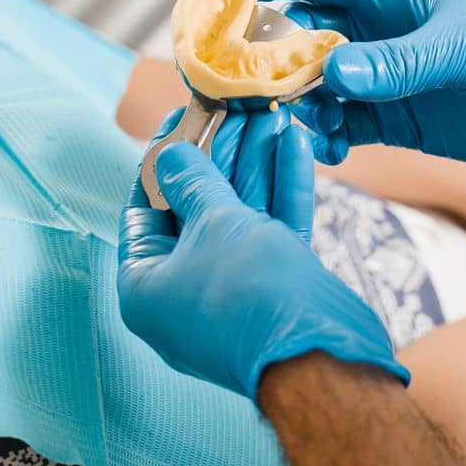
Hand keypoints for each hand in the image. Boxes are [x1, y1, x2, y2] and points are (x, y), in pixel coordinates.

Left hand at [118, 111, 409, 400]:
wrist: (322, 358)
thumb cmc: (249, 294)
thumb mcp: (213, 222)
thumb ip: (193, 181)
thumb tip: (170, 154)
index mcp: (145, 286)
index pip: (143, 208)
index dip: (160, 158)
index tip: (178, 118)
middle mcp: (183, 292)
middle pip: (195, 208)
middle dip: (219, 154)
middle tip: (231, 107)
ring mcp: (232, 292)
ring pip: (239, 214)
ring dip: (255, 162)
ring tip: (268, 112)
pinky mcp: (275, 289)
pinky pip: (270, 230)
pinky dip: (282, 189)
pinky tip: (294, 143)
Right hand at [179, 0, 465, 183]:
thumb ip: (402, 61)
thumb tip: (334, 72)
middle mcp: (380, 26)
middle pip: (294, 31)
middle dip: (252, 53)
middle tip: (214, 81)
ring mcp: (386, 72)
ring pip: (310, 82)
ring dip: (284, 102)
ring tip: (265, 126)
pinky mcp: (399, 116)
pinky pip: (340, 122)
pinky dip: (322, 135)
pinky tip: (324, 150)